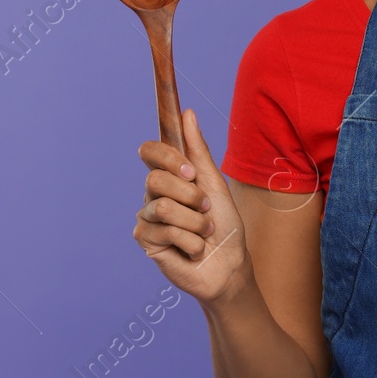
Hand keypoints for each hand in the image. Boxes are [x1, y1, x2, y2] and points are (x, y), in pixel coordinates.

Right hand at [133, 108, 247, 305]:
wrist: (230, 264)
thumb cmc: (225, 225)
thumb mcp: (216, 185)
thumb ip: (198, 151)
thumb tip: (187, 112)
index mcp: (170, 177)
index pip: (150, 152)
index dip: (166, 157)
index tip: (190, 171)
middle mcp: (154, 194)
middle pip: (156, 178)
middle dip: (191, 196)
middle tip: (205, 209)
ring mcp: (147, 217)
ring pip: (163, 207)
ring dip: (195, 222)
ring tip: (203, 233)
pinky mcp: (146, 241)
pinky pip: (165, 231)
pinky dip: (190, 242)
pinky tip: (192, 250)